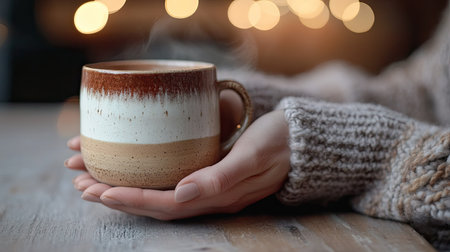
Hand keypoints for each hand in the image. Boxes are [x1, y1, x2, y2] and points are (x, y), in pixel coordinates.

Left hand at [65, 110, 289, 219]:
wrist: (300, 139)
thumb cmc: (279, 142)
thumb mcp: (254, 154)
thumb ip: (222, 177)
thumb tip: (184, 194)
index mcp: (219, 195)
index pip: (166, 204)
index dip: (132, 199)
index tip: (100, 191)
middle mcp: (210, 197)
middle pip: (156, 204)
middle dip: (118, 198)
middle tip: (83, 187)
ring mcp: (209, 188)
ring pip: (160, 195)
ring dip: (126, 191)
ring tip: (94, 182)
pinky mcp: (210, 174)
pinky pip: (171, 183)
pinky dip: (146, 180)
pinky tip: (132, 172)